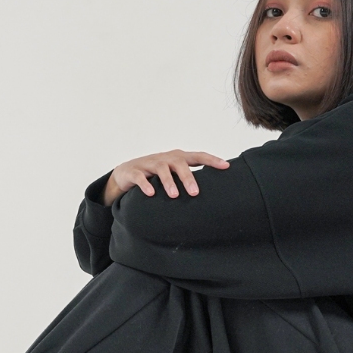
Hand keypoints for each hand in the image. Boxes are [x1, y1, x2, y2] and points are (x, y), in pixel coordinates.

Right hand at [102, 150, 229, 205]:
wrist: (126, 172)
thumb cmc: (156, 174)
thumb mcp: (174, 174)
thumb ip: (190, 179)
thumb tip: (213, 193)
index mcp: (178, 158)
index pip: (198, 156)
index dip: (212, 160)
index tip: (226, 166)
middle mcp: (166, 158)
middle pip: (180, 163)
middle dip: (188, 178)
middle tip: (195, 193)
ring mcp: (149, 163)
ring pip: (161, 169)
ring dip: (169, 182)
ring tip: (175, 195)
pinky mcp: (134, 171)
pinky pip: (140, 177)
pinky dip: (146, 185)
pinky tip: (151, 194)